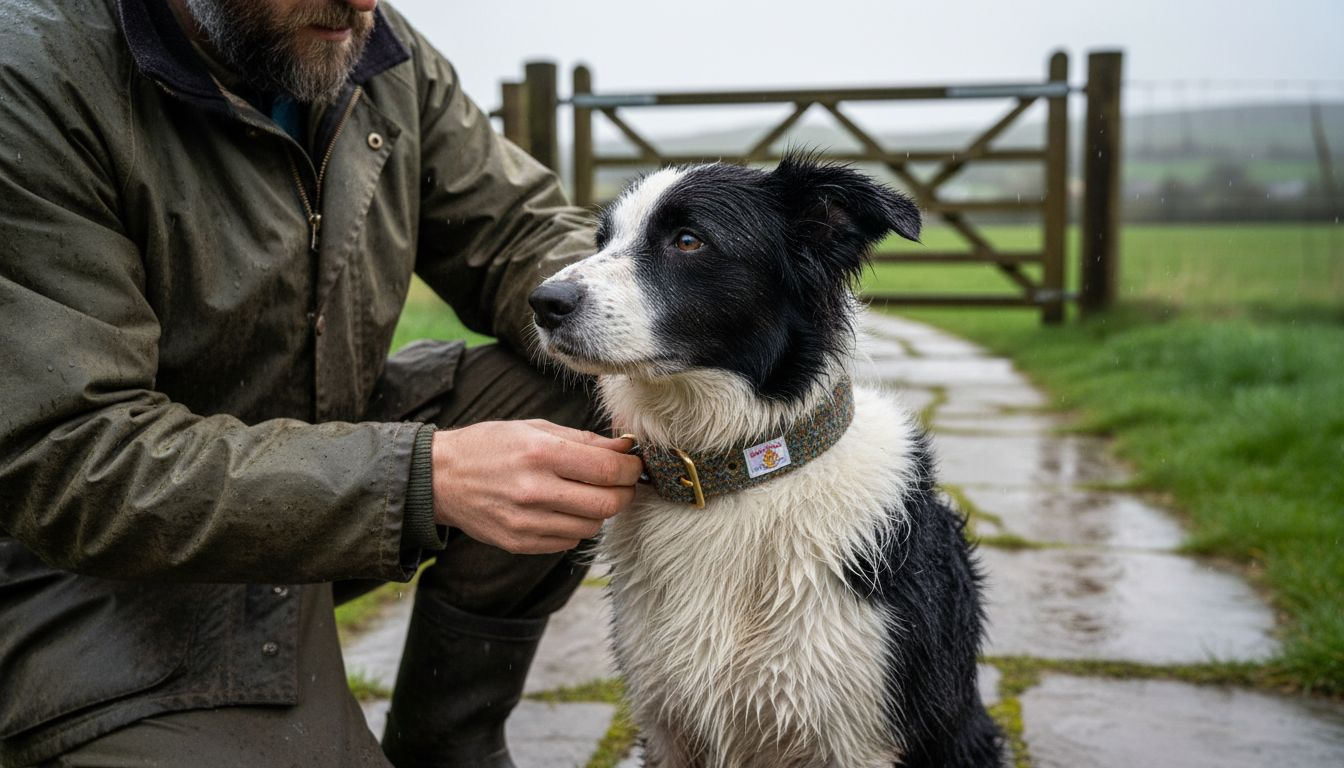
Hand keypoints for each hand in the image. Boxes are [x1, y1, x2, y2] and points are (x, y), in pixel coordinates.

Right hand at [431, 420, 641, 553]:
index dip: (631, 469)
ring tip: (587, 494)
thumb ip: (584, 440)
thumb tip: (625, 447)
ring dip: (600, 511)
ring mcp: (526, 522)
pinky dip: (575, 526)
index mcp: (541, 453)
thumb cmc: (490, 446)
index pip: (608, 469)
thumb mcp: (534, 429)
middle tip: (622, 482)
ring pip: (592, 527)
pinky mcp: (519, 543)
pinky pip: (568, 541)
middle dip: (624, 493)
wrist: (440, 478)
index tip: (634, 464)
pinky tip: (563, 509)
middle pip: (607, 504)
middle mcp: (535, 490)